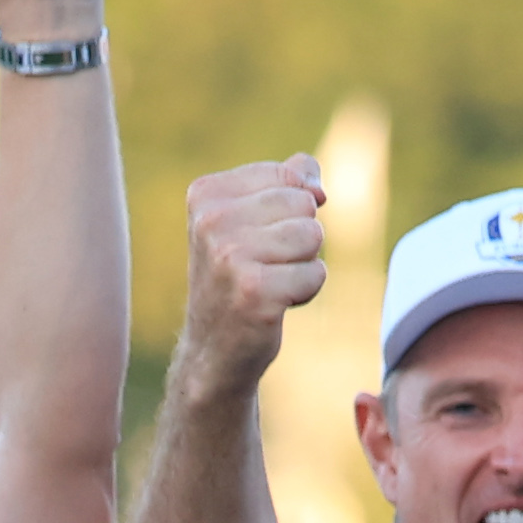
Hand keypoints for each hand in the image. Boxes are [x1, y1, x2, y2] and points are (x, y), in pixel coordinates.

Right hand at [179, 155, 327, 378]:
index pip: (289, 176)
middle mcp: (211, 220)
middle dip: (301, 238)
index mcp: (206, 193)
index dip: (293, 210)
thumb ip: (285, 182)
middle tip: (267, 265)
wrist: (214, 346)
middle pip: (304, 205)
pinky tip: (275, 303)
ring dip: (304, 264)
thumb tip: (314, 182)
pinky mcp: (254, 292)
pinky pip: (316, 274)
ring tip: (272, 282)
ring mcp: (229, 256)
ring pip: (312, 236)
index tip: (261, 238)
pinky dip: (306, 292)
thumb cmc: (240, 276)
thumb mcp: (250, 220)